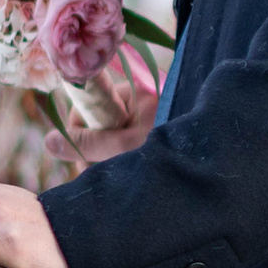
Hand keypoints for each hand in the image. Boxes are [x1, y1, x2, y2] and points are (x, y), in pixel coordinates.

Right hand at [47, 42, 163, 167]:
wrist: (219, 168)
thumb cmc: (175, 151)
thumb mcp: (126, 148)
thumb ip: (87, 144)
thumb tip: (48, 139)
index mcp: (138, 92)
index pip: (92, 100)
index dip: (80, 128)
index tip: (82, 152)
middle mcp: (143, 101)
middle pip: (100, 120)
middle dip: (95, 148)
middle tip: (102, 171)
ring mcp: (149, 118)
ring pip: (112, 135)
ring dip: (108, 157)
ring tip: (122, 174)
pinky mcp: (155, 134)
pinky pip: (126, 144)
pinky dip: (122, 160)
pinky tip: (128, 175)